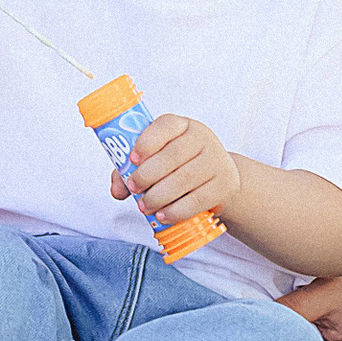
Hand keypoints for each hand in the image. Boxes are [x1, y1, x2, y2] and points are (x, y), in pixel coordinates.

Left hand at [109, 112, 237, 226]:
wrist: (219, 178)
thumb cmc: (180, 165)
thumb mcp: (156, 158)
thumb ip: (129, 169)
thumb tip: (117, 190)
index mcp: (182, 125)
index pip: (165, 125)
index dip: (147, 142)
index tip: (132, 159)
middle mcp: (202, 138)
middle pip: (173, 155)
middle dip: (148, 174)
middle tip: (133, 188)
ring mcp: (216, 161)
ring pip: (184, 179)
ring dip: (159, 196)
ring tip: (144, 206)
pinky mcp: (224, 185)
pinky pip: (198, 200)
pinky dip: (176, 210)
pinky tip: (162, 215)